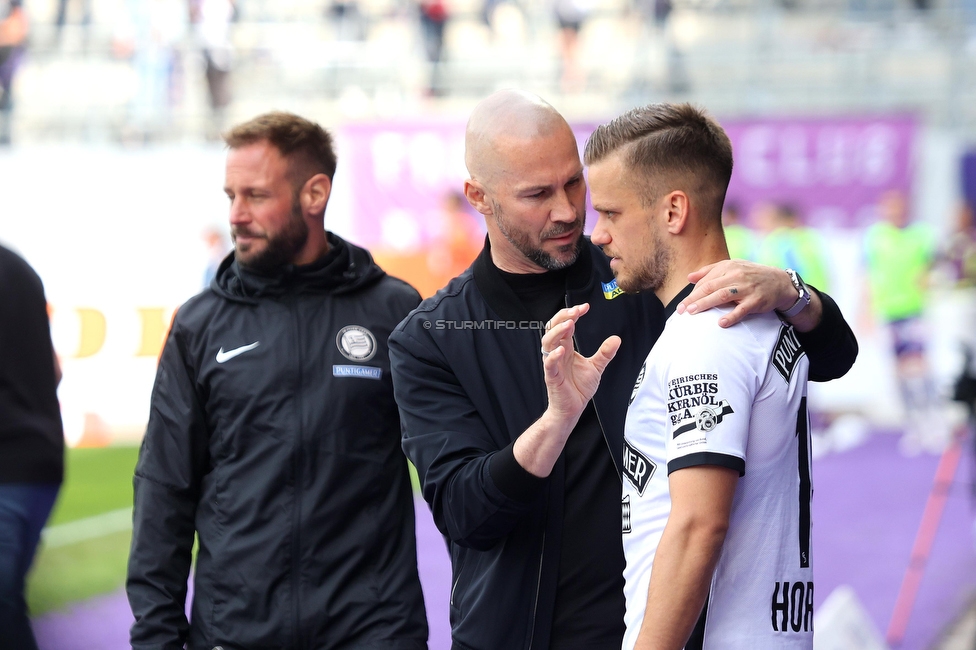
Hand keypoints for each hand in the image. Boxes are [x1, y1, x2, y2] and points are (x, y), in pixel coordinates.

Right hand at [541, 304, 620, 422]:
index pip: (564, 325)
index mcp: (566, 348)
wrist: (572, 408)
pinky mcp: (552, 377)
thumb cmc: (578, 387)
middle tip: (576, 311)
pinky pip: (549, 364)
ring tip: (570, 324)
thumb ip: (604, 353)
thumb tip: (616, 339)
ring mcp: (553, 364)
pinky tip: (562, 351)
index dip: (572, 314)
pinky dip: (553, 356)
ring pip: (547, 343)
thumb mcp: (596, 367)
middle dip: (563, 317)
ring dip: (557, 332)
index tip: (585, 307)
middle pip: (552, 329)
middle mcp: (557, 353)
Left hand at [676, 260, 796, 327]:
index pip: (706, 281)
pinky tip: (721, 323)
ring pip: (722, 295)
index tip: (681, 306)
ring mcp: (746, 288)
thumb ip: (710, 271)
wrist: (779, 282)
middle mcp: (736, 275)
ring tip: (693, 312)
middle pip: (710, 287)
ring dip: (706, 304)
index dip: (692, 293)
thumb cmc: (751, 276)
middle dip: (693, 299)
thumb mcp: (732, 267)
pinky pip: (742, 309)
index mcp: (728, 266)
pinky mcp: (756, 300)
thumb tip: (689, 277)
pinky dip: (731, 316)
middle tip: (681, 310)